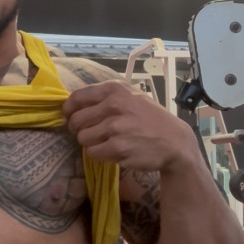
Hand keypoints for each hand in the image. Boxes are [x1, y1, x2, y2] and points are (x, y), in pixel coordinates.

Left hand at [62, 80, 197, 171]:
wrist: (174, 141)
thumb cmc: (150, 118)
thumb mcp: (130, 96)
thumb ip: (105, 97)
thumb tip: (72, 104)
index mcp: (114, 89)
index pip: (76, 98)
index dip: (68, 110)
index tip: (70, 117)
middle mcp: (113, 105)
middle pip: (75, 121)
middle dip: (79, 130)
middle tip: (90, 133)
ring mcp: (115, 127)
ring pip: (82, 138)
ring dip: (90, 143)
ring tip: (106, 142)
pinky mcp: (117, 148)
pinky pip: (92, 153)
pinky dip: (99, 154)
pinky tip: (113, 151)